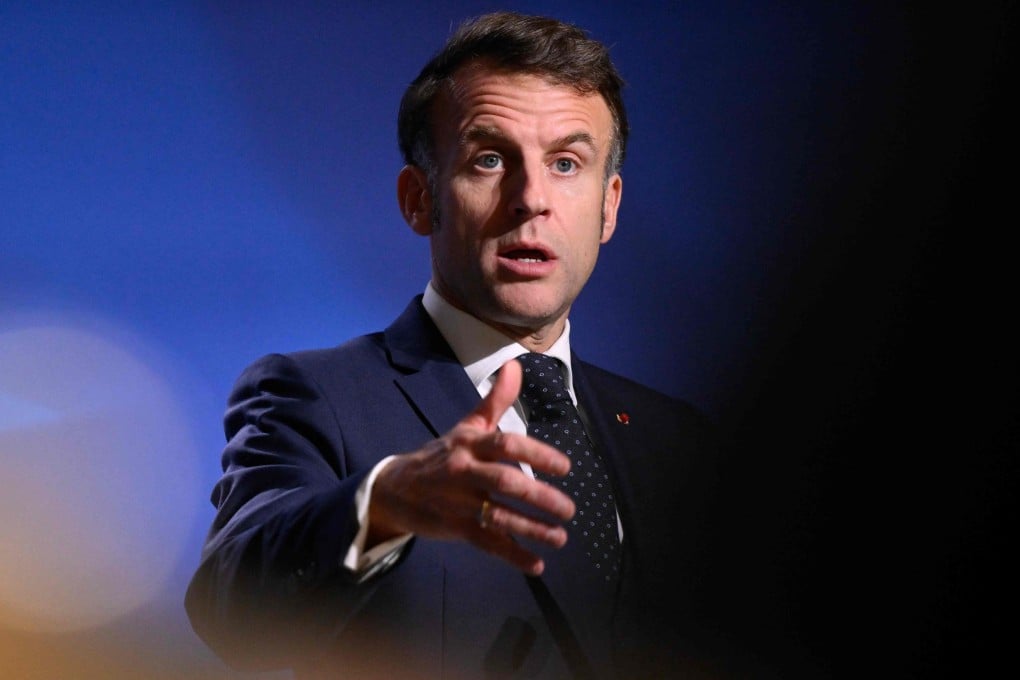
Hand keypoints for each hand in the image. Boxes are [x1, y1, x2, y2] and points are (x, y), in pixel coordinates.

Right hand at [367, 358, 574, 574]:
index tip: (565, 467)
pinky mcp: (454, 528)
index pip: (507, 445)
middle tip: (569, 509)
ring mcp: (458, 502)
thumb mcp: (466, 426)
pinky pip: (487, 543)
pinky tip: (536, 564)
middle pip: (507, 482)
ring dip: (533, 529)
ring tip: (561, 537)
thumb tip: (516, 365)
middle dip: (541, 497)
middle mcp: (465, 471)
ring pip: (499, 516)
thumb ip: (495, 401)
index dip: (538, 455)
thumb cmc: (441, 455)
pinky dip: (512, 555)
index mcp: (471, 443)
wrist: (395, 488)